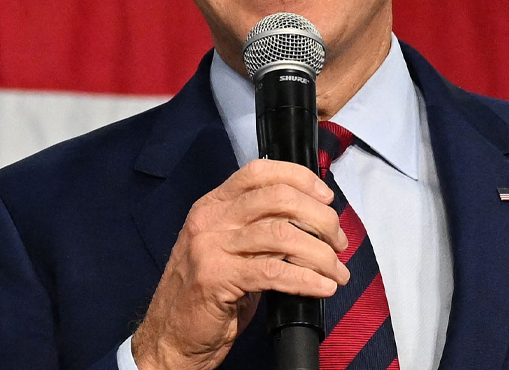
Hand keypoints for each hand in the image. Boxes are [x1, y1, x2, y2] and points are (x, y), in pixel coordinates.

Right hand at [131, 158, 349, 369]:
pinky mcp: (216, 279)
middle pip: (278, 199)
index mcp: (213, 205)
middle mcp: (210, 219)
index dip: (299, 178)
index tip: (327, 198)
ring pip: (281, 234)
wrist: (170, 336)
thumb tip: (313, 219)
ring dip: (320, 253)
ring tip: (336, 272)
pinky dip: (306, 279)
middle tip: (338, 242)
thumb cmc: (207, 294)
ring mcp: (210, 247)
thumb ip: (259, 227)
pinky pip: (274, 272)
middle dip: (319, 217)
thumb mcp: (230, 249)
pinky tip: (323, 287)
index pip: (259, 172)